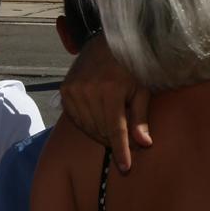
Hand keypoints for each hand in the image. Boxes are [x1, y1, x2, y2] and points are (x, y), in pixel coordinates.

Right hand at [60, 36, 151, 172]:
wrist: (105, 43)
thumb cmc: (130, 67)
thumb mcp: (141, 90)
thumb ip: (140, 118)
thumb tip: (144, 144)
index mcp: (111, 91)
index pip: (116, 130)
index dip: (121, 151)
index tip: (125, 168)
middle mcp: (89, 91)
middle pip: (101, 131)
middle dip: (114, 142)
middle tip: (126, 146)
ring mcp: (74, 91)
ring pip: (88, 127)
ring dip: (101, 135)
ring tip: (113, 132)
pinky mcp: (65, 91)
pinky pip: (76, 119)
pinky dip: (88, 125)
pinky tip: (97, 121)